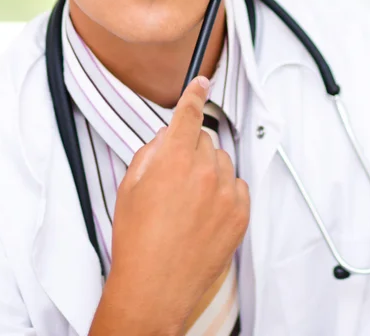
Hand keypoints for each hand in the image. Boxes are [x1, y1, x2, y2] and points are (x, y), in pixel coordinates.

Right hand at [104, 76, 249, 332]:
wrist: (154, 287)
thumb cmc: (137, 240)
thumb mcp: (130, 186)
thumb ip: (150, 152)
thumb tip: (167, 138)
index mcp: (173, 158)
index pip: (188, 114)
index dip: (194, 94)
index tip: (202, 82)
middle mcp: (203, 170)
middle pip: (204, 139)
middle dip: (190, 148)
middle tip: (174, 177)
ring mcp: (225, 193)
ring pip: (221, 161)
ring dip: (207, 170)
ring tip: (189, 201)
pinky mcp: (240, 214)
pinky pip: (236, 185)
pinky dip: (223, 190)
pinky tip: (205, 211)